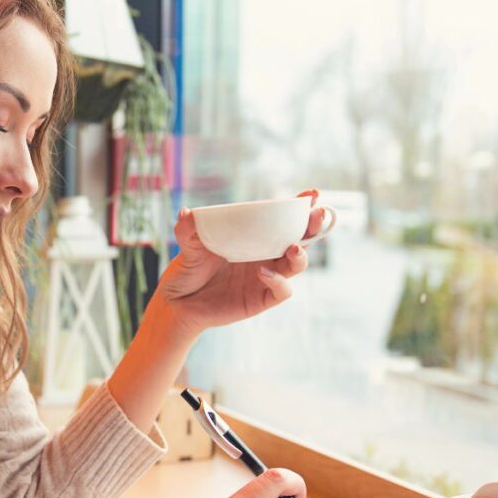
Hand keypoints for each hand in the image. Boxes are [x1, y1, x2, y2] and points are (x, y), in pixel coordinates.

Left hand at [154, 189, 325, 337]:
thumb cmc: (187, 271)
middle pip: (300, 239)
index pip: (282, 220)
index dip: (300, 207)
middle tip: (318, 215)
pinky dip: (278, 281)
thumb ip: (188, 231)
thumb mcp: (187, 247)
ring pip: (296, 264)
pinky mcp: (261, 299)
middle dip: (313, 226)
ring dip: (301, 255)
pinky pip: (282, 290)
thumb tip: (186, 213)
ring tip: (294, 248)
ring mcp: (266, 277)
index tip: (312, 195)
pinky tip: (263, 273)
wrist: (178, 303)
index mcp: (253, 237)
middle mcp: (265, 255)